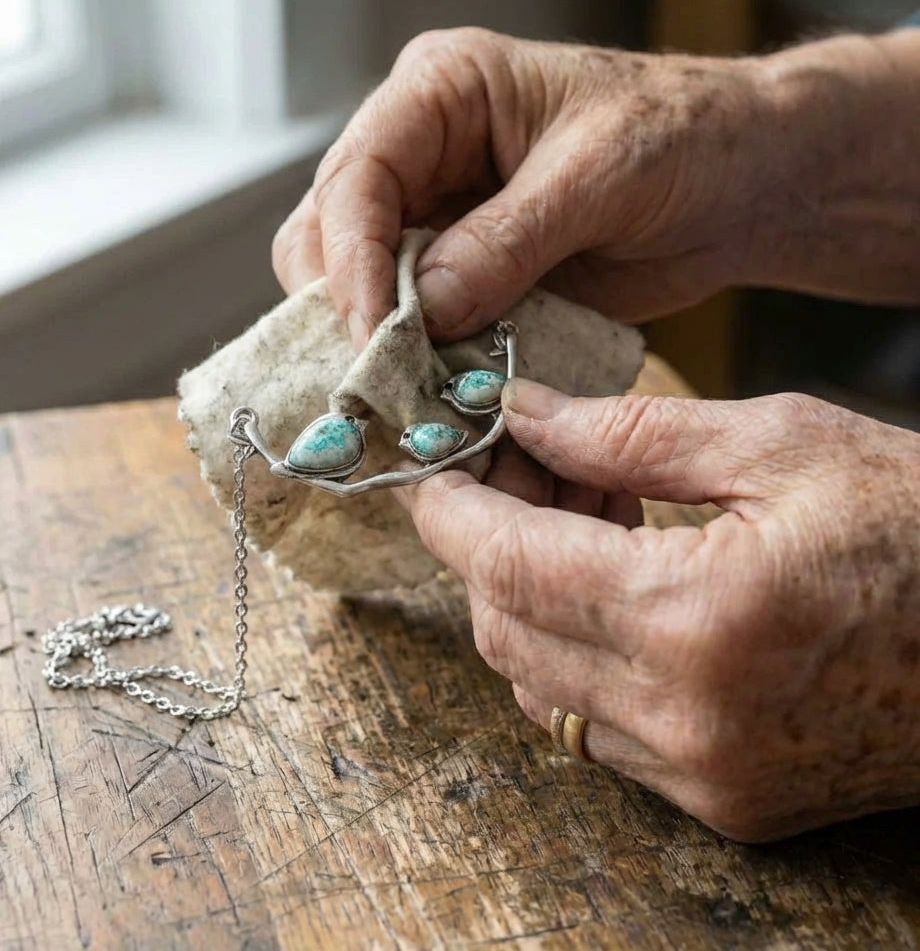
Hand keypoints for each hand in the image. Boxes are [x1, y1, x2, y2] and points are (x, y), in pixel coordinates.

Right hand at [273, 27, 919, 347]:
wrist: (741, 183)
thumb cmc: (685, 138)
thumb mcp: (599, 175)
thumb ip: (506, 241)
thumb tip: (423, 310)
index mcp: (443, 93)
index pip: (357, 176)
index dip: (350, 259)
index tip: (370, 333)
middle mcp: (422, 154)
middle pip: (330, 235)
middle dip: (346, 309)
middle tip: (378, 380)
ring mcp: (437, 219)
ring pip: (358, 289)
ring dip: (377, 346)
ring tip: (405, 398)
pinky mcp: (462, 278)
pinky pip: (413, 326)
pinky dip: (418, 366)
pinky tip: (435, 397)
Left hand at [397, 378, 919, 840]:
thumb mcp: (780, 443)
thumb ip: (629, 433)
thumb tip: (525, 414)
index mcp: (698, 619)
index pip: (508, 568)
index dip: (451, 513)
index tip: (435, 470)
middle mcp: (687, 720)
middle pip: (505, 630)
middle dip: (486, 546)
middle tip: (521, 473)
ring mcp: (703, 774)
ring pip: (537, 685)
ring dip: (526, 598)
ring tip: (580, 519)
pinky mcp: (723, 800)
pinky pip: (592, 726)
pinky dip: (573, 653)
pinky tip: (613, 587)